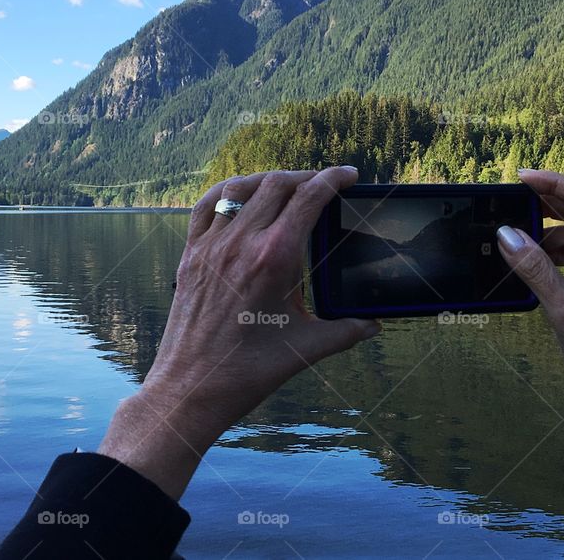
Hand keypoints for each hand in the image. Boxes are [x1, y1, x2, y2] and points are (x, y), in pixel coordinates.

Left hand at [99, 168, 379, 498]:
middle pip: (277, 185)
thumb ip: (345, 331)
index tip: (348, 175)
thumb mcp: (306, 348)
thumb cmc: (248, 371)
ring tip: (286, 185)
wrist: (192, 388)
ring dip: (267, 180)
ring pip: (241, 188)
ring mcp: (211, 246)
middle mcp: (241, 243)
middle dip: (305, 177)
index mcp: (274, 259)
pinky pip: (207, 206)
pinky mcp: (191, 255)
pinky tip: (239, 195)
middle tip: (323, 184)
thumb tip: (373, 325)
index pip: (309, 198)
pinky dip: (227, 192)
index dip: (333, 179)